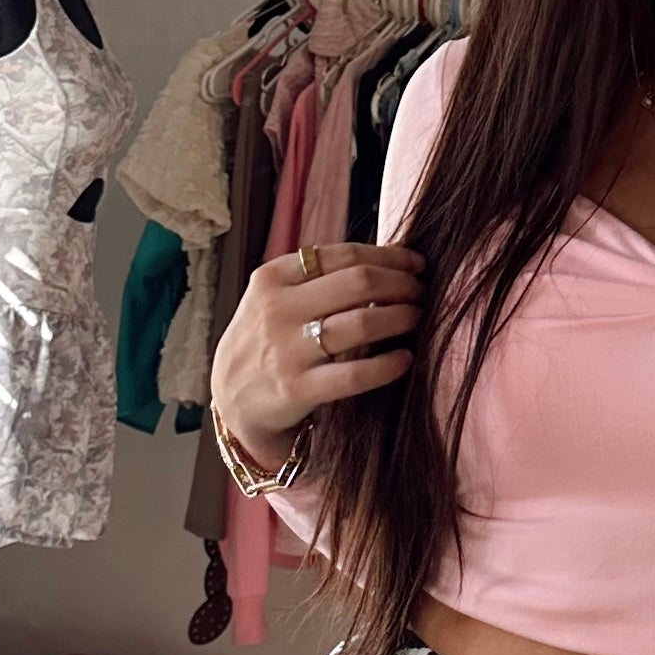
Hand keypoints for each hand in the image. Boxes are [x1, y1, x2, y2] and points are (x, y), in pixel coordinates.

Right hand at [209, 240, 423, 469]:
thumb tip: (384, 260)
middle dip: (401, 284)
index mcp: (273, 277)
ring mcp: (286, 349)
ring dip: (401, 317)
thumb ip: (316, 278)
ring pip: (361, 323)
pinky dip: (388, 365)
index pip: (343, 255)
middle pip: (358, 282)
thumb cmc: (268, 341)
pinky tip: (405, 358)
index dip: (389, 257)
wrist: (233, 399)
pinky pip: (355, 374)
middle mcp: (277, 309)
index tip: (416, 264)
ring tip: (418, 318)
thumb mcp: (275, 298)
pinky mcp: (297, 389)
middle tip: (421, 292)